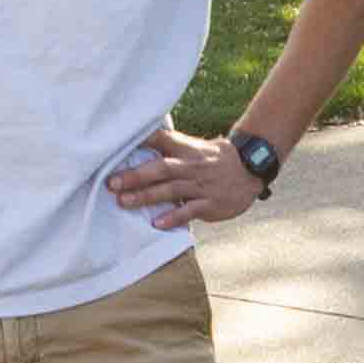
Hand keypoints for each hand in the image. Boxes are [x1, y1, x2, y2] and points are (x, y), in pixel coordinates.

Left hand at [108, 123, 264, 228]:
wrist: (251, 170)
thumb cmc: (215, 159)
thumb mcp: (196, 147)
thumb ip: (171, 148)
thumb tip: (139, 143)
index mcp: (186, 149)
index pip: (161, 139)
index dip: (141, 139)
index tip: (117, 142)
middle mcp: (191, 166)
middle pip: (161, 169)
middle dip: (135, 176)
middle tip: (112, 182)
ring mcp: (201, 186)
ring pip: (171, 190)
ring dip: (146, 197)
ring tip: (124, 202)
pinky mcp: (210, 204)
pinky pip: (190, 210)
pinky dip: (174, 217)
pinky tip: (157, 223)